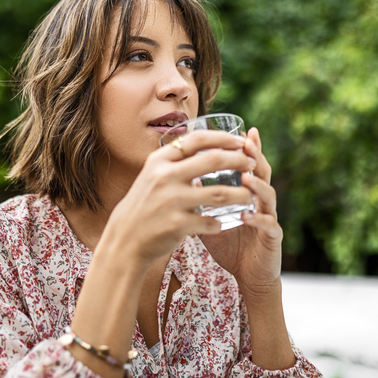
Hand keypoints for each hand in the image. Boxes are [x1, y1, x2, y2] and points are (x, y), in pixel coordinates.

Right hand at [101, 130, 255, 268]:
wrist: (125, 239)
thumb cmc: (144, 205)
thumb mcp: (152, 176)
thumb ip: (175, 162)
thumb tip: (206, 146)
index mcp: (159, 160)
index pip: (197, 139)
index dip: (223, 138)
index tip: (241, 141)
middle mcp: (165, 176)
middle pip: (213, 160)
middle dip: (239, 160)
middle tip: (252, 164)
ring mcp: (171, 201)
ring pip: (219, 193)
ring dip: (240, 194)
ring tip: (251, 196)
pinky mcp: (177, 224)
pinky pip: (210, 222)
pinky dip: (220, 223)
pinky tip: (223, 223)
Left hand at [198, 127, 283, 298]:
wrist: (247, 276)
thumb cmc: (229, 245)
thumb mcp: (210, 218)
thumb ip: (199, 199)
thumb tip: (179, 178)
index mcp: (249, 194)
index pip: (249, 165)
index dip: (247, 148)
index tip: (243, 130)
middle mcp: (262, 202)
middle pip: (263, 173)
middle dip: (255, 157)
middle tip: (247, 144)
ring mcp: (270, 218)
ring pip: (269, 196)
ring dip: (257, 185)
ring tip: (246, 176)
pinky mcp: (272, 238)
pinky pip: (268, 225)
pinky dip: (257, 219)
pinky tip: (246, 215)